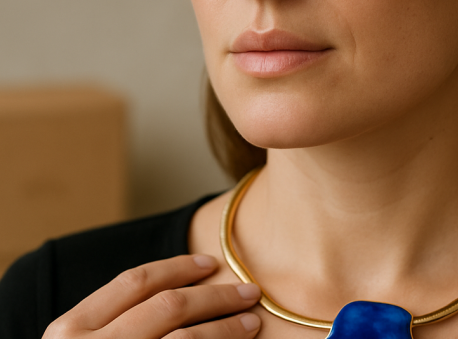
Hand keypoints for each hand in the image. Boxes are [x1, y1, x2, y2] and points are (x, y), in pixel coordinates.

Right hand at [42, 255, 261, 338]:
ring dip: (226, 328)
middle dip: (216, 296)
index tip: (210, 264)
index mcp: (69, 330)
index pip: (136, 282)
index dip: (178, 267)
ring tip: (251, 322)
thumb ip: (114, 323)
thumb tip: (181, 297)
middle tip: (248, 292)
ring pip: (187, 338)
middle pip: (169, 305)